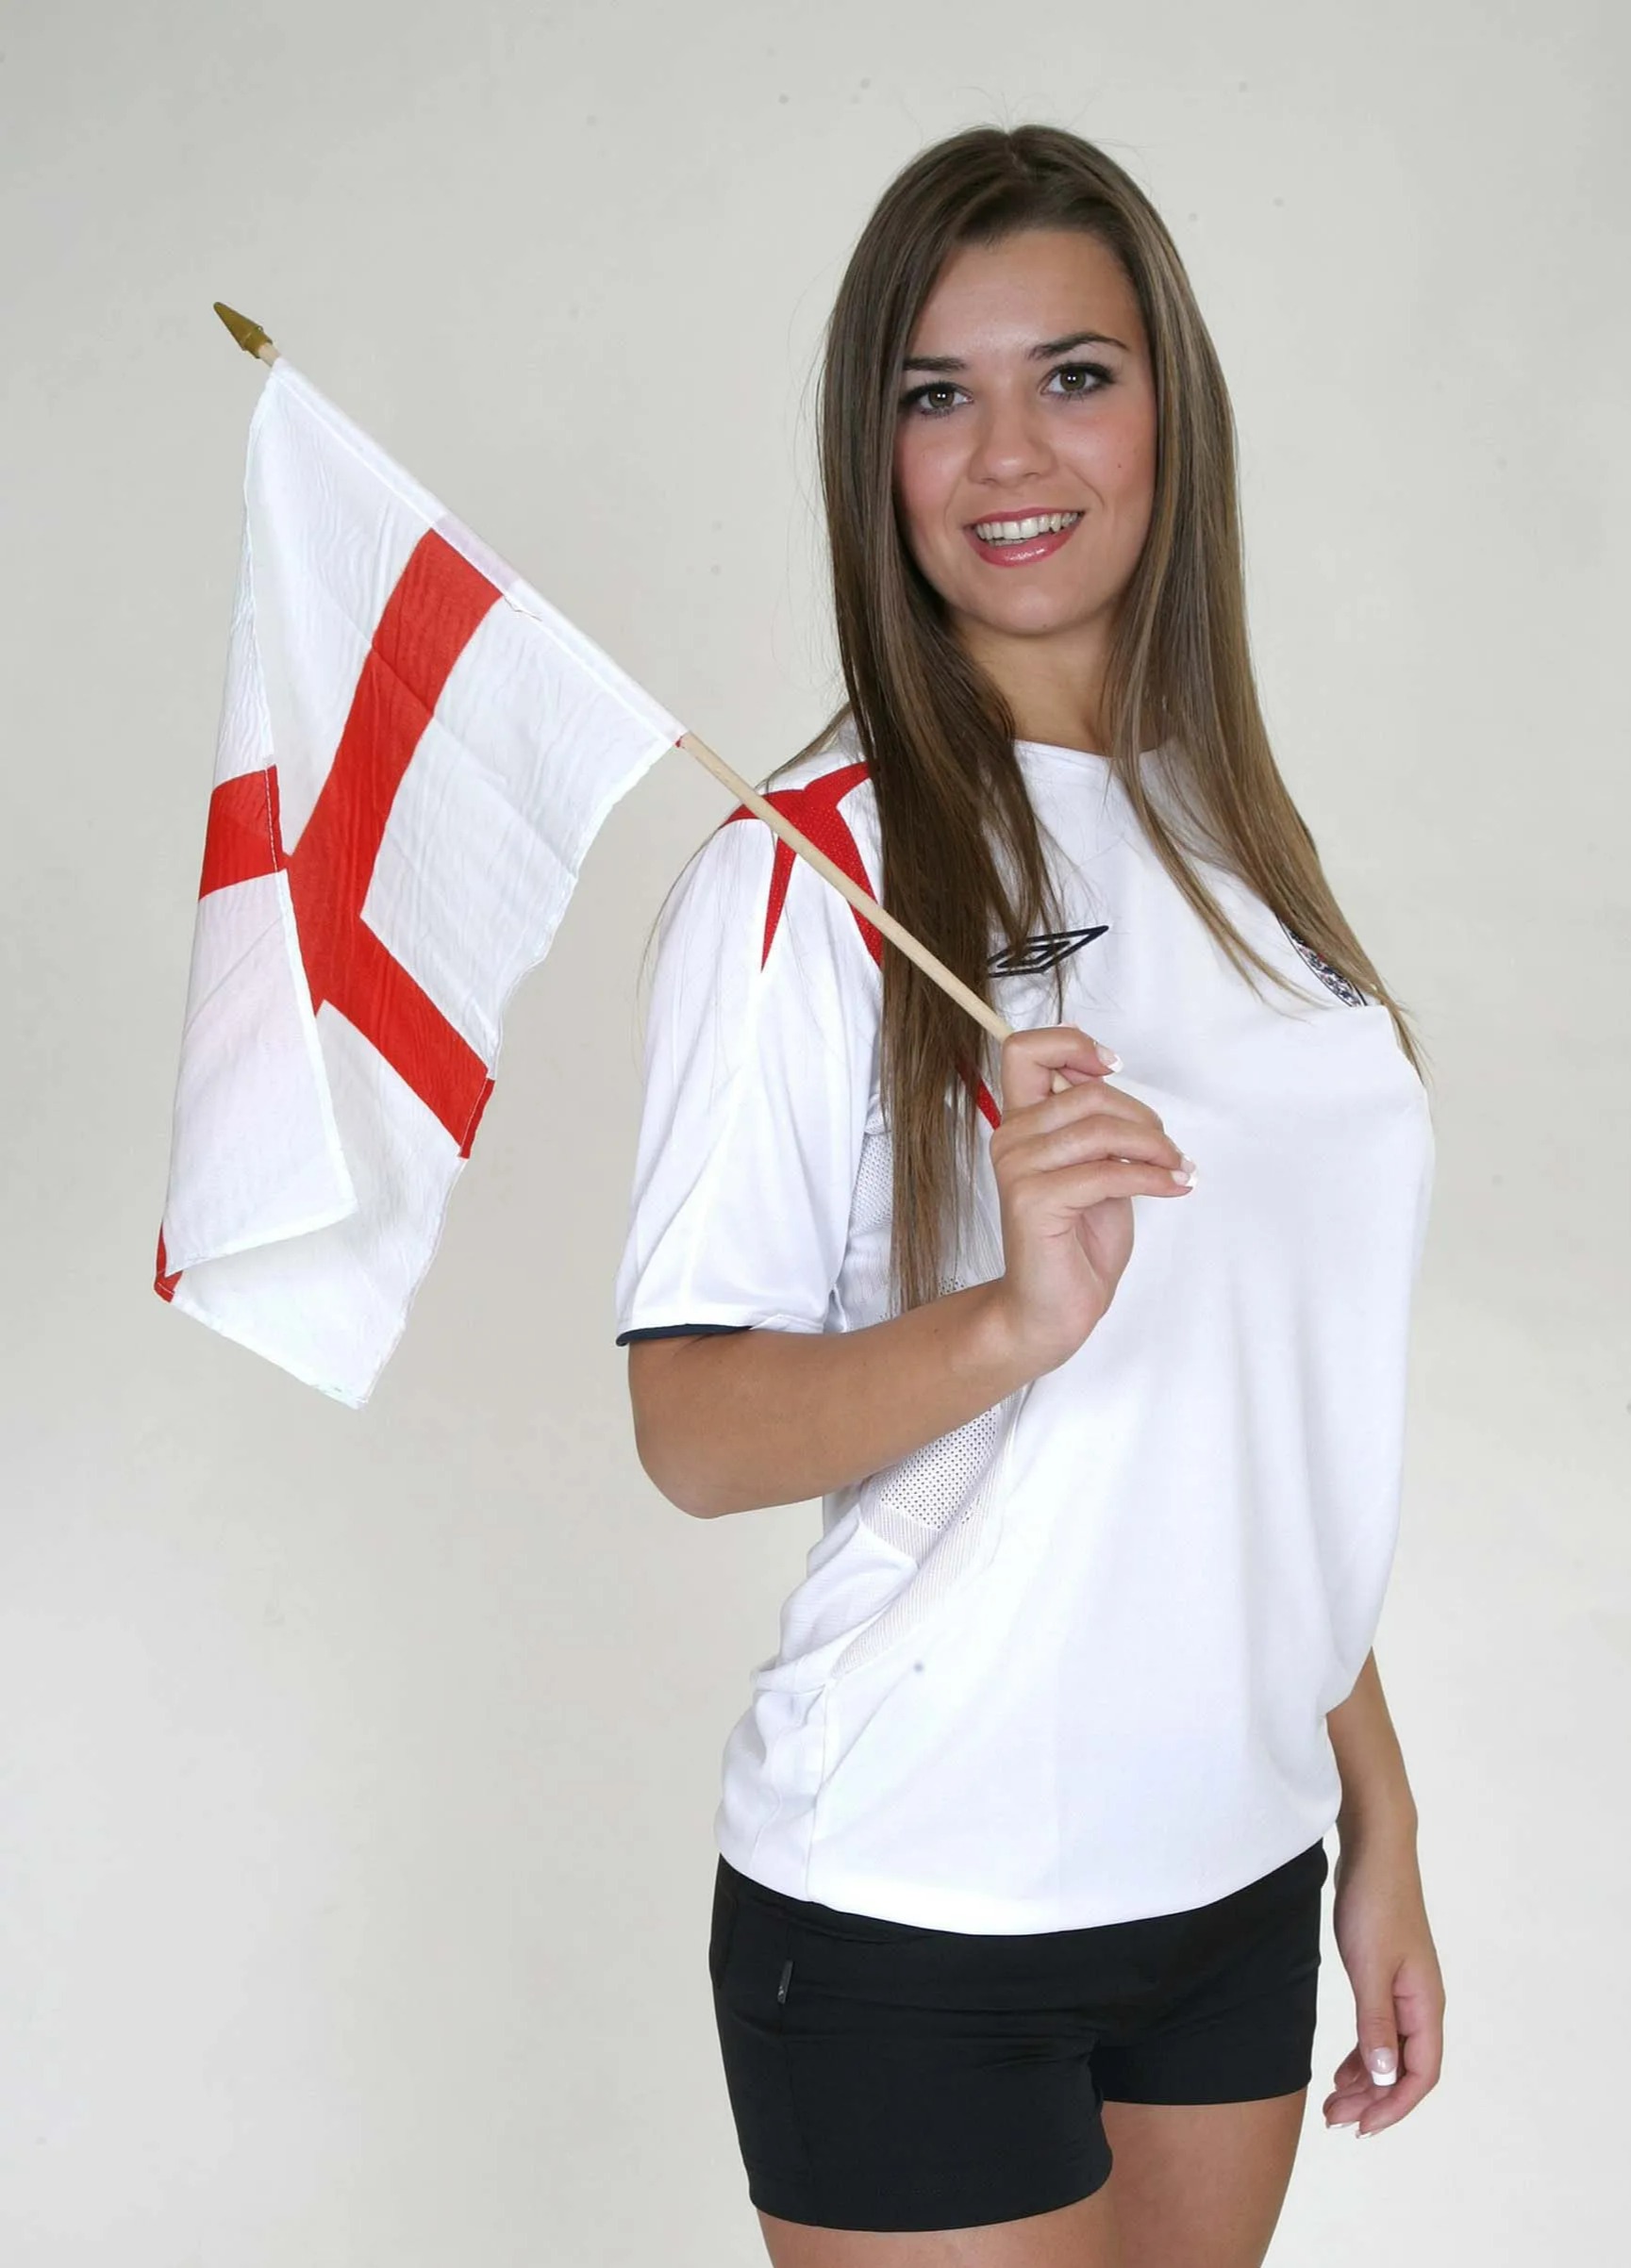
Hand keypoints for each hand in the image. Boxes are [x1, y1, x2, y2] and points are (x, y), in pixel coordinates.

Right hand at [986, 1025, 1195, 1374]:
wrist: (1052, 1310)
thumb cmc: (1076, 1241)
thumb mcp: (1095, 1167)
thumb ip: (1097, 1125)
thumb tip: (1119, 1084)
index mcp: (1020, 1122)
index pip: (1024, 1050)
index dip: (1072, 1043)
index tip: (1111, 1066)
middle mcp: (1011, 1138)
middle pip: (1088, 1092)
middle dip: (1143, 1117)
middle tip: (1170, 1150)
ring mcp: (1017, 1169)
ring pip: (1101, 1129)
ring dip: (1155, 1147)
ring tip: (1178, 1169)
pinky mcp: (1033, 1200)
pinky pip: (1108, 1172)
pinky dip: (1154, 1178)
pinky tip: (1176, 1187)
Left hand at [1323, 1832, 1444, 2137]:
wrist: (1375, 1851)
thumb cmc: (1375, 1904)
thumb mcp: (1370, 1967)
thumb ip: (1376, 2023)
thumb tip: (1384, 2078)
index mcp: (1426, 2005)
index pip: (1420, 2075)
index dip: (1393, 2107)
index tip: (1361, 2127)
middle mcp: (1421, 2004)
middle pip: (1404, 2070)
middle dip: (1372, 2101)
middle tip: (1333, 2120)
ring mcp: (1405, 1991)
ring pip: (1389, 2052)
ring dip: (1364, 2081)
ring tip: (1332, 2104)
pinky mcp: (1386, 1977)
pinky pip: (1379, 2030)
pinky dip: (1362, 2054)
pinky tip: (1341, 2069)